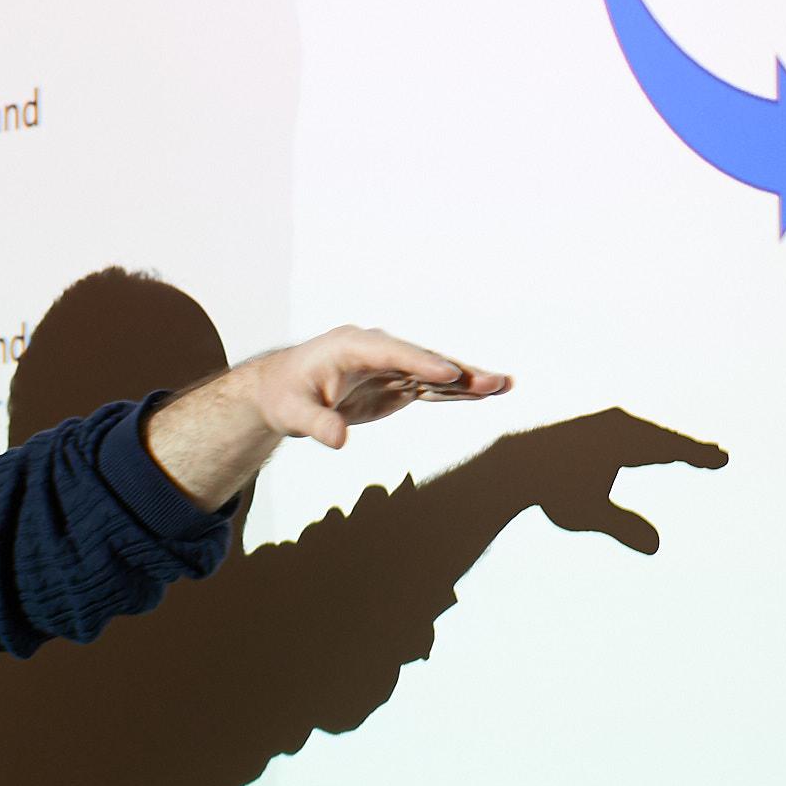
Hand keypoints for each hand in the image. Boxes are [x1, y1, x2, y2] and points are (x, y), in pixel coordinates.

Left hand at [247, 324, 510, 448]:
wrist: (281, 391)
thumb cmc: (284, 397)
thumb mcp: (292, 414)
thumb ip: (315, 424)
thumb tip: (338, 440)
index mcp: (350, 346)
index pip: (391, 352)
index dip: (420, 362)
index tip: (448, 374)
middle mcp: (375, 350)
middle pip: (421, 360)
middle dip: (457, 371)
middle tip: (494, 381)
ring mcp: (389, 366)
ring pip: (432, 374)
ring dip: (466, 382)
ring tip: (504, 386)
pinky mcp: (395, 385)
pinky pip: (430, 389)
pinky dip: (455, 393)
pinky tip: (485, 395)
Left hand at [506, 407, 727, 552]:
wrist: (513, 463)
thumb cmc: (551, 491)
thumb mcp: (585, 513)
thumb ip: (622, 527)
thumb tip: (655, 547)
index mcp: (620, 443)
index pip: (666, 450)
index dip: (695, 455)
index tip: (721, 459)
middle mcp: (614, 426)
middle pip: (659, 439)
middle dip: (686, 449)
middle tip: (717, 455)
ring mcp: (602, 421)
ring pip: (643, 433)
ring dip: (666, 443)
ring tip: (688, 453)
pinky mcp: (590, 423)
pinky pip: (627, 431)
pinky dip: (643, 440)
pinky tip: (648, 448)